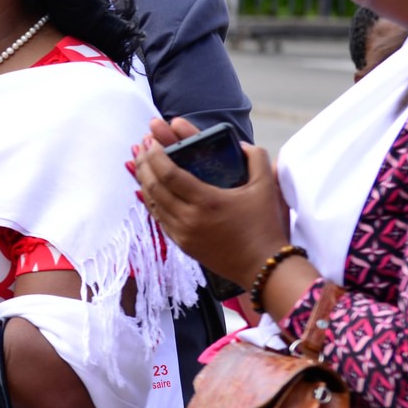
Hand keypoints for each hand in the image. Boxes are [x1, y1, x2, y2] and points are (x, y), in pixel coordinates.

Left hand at [131, 116, 290, 282]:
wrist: (263, 267)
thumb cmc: (265, 226)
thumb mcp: (267, 187)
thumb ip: (256, 158)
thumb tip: (242, 145)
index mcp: (207, 201)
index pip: (169, 174)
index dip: (155, 155)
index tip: (151, 141)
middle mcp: (189, 218)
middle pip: (154, 186)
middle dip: (144, 163)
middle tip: (141, 146)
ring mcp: (182, 233)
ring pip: (152, 203)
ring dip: (143, 180)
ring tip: (141, 162)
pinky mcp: (181, 244)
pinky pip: (159, 218)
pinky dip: (151, 200)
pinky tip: (149, 189)